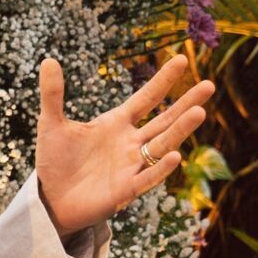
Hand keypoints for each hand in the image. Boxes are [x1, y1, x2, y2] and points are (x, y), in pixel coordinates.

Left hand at [35, 54, 215, 237]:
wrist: (51, 199)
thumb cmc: (56, 161)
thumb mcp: (52, 125)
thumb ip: (53, 95)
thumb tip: (48, 60)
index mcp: (116, 123)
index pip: (146, 98)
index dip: (162, 80)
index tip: (182, 58)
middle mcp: (130, 143)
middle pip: (164, 120)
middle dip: (185, 103)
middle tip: (209, 85)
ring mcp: (131, 166)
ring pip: (162, 145)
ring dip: (180, 130)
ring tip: (199, 112)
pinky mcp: (125, 190)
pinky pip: (147, 178)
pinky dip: (161, 168)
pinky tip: (175, 155)